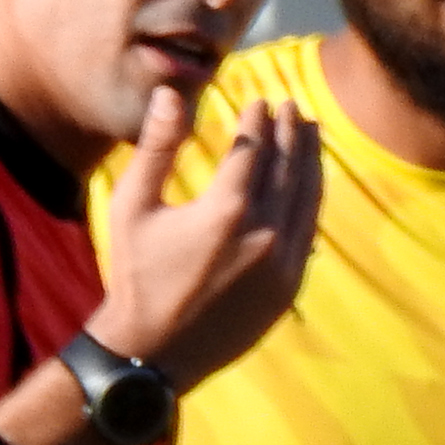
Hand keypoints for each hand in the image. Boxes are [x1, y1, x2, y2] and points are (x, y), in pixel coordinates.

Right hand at [92, 91, 321, 391]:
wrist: (153, 351)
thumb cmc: (136, 275)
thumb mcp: (133, 205)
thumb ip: (156, 146)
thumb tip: (171, 94)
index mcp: (226, 209)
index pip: (254, 147)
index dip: (259, 119)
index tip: (260, 99)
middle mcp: (263, 233)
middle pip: (288, 167)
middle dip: (292, 132)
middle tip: (294, 106)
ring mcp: (282, 263)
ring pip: (307, 198)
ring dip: (310, 161)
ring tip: (310, 133)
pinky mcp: (289, 287)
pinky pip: (308, 233)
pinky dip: (311, 202)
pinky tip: (309, 184)